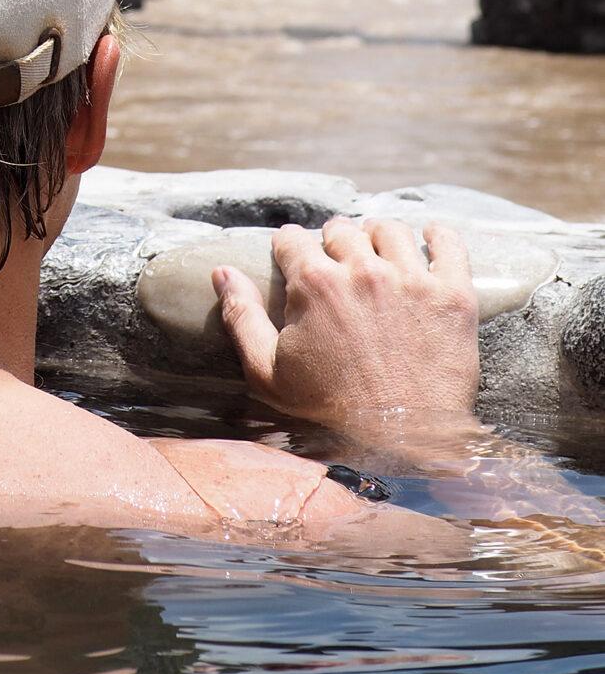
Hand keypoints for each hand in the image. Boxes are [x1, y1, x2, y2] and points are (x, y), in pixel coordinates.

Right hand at [211, 218, 479, 427]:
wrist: (404, 445)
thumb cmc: (329, 414)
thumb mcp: (268, 373)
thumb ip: (242, 317)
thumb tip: (221, 272)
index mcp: (314, 285)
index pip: (292, 238)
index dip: (289, 249)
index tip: (294, 260)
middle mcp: (363, 271)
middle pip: (341, 229)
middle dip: (333, 242)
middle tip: (337, 264)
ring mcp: (412, 280)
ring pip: (390, 229)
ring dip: (378, 238)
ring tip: (379, 256)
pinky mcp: (453, 294)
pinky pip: (448, 243)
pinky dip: (437, 236)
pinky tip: (429, 242)